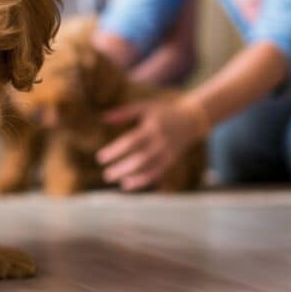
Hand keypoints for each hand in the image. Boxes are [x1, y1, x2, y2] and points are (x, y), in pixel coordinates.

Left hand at [96, 94, 210, 190]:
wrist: (190, 120)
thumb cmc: (162, 112)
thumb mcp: (144, 107)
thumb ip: (123, 113)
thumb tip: (102, 118)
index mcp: (152, 127)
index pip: (131, 141)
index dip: (115, 151)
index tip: (100, 158)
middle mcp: (160, 142)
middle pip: (140, 158)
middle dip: (122, 168)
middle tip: (106, 174)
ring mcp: (167, 152)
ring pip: (148, 168)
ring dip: (130, 176)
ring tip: (113, 178)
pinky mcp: (170, 160)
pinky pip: (156, 173)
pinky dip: (142, 180)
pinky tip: (127, 184)